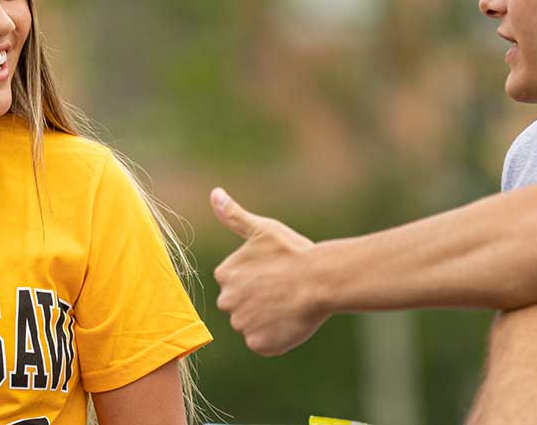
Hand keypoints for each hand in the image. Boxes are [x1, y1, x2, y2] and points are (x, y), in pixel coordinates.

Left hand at [210, 187, 328, 356]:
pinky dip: (276, 336)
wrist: (321, 280)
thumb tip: (214, 193)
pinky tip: (291, 320)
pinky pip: (264, 342)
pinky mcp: (259, 344)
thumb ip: (234, 216)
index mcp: (225, 275)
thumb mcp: (263, 229)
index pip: (234, 283)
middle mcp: (227, 301)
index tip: (274, 273)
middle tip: (283, 290)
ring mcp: (242, 324)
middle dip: (257, 301)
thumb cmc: (294, 252)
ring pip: (253, 324)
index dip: (257, 280)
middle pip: (240, 305)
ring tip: (289, 304)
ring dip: (267, 319)